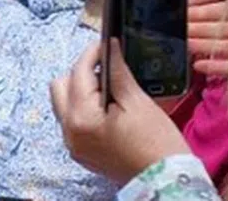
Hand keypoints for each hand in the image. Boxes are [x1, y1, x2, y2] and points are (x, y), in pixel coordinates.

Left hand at [50, 41, 191, 184]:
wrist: (166, 182)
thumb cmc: (157, 144)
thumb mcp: (138, 102)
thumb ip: (118, 72)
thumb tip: (109, 47)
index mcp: (82, 118)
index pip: (78, 73)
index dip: (92, 54)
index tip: (105, 44)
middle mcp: (70, 131)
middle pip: (61, 86)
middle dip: (80, 71)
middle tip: (105, 66)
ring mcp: (73, 143)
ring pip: (63, 103)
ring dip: (80, 89)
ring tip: (107, 85)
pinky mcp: (81, 151)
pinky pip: (72, 120)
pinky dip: (83, 107)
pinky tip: (105, 104)